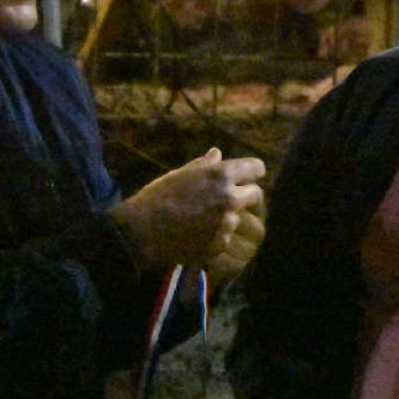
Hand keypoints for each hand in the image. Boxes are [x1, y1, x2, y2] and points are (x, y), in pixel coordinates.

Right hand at [112, 147, 265, 276]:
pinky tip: (196, 235)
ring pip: (238, 217)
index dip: (253, 170)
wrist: (142, 232)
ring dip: (227, 216)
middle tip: (229, 197)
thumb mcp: (180, 174)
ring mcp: (226, 224)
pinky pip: (225, 237)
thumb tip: (217, 153)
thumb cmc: (157, 197)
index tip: (250, 174)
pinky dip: (215, 236)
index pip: (256, 168)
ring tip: (202, 219)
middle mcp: (229, 198)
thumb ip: (204, 165)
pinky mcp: (220, 245)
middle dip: (246, 193)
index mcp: (221, 175)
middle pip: (256, 193)